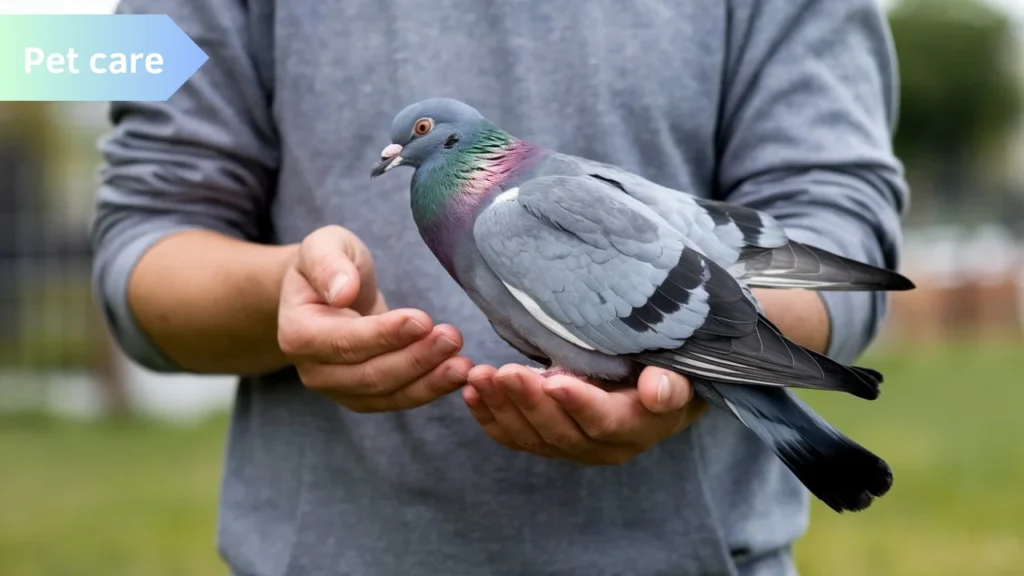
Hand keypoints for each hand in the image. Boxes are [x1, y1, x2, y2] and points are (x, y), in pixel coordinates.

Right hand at [278, 225, 471, 411]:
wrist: (334, 289)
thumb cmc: (331, 263)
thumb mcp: (324, 246)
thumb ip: (329, 264)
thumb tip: (342, 292)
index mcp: (297, 332)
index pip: (344, 342)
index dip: (384, 335)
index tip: (421, 320)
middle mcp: (313, 370)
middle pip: (368, 375)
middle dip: (415, 359)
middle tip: (452, 338)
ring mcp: (338, 389)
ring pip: (387, 394)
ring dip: (428, 381)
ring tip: (462, 363)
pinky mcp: (364, 397)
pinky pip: (398, 400)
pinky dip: (430, 389)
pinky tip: (457, 374)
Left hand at [463, 364, 706, 464]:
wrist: (655, 391)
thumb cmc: (667, 373)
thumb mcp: (679, 376)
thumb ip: (670, 385)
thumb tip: (658, 390)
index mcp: (636, 430)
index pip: (603, 421)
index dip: (578, 404)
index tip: (553, 381)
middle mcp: (602, 449)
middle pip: (560, 431)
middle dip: (529, 402)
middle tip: (504, 373)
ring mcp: (572, 449)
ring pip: (532, 436)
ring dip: (502, 407)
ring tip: (480, 377)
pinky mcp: (549, 443)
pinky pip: (515, 437)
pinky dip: (489, 417)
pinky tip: (470, 393)